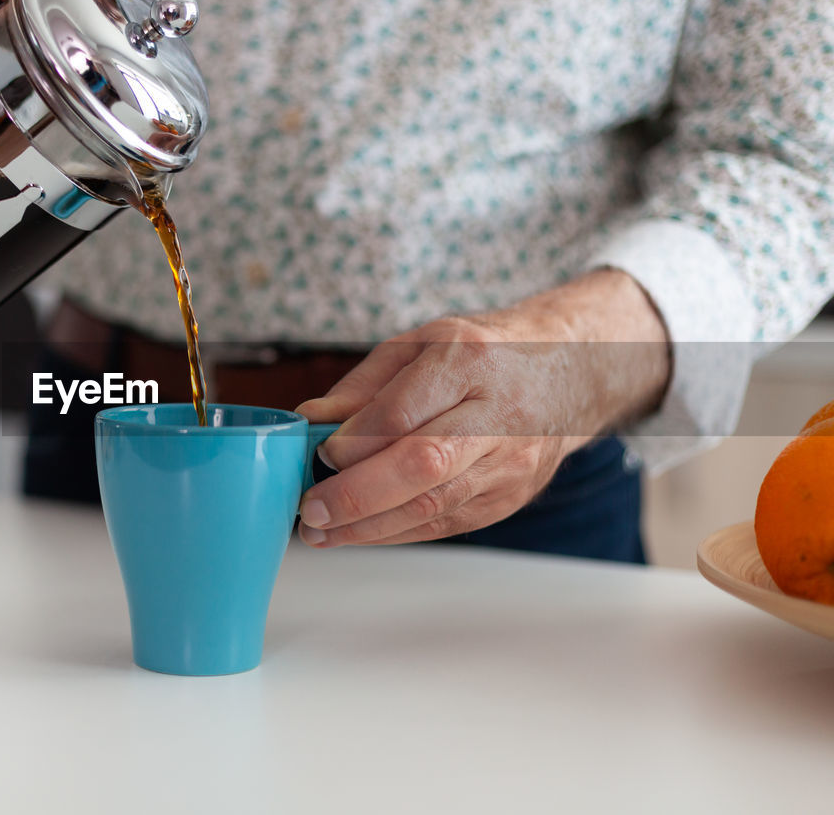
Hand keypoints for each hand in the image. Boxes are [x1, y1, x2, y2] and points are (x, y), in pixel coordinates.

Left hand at [294, 270, 670, 547]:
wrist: (568, 372)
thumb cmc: (481, 354)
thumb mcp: (419, 345)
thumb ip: (363, 386)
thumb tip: (311, 421)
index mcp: (468, 361)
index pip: (403, 412)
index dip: (354, 441)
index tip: (319, 453)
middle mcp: (495, 413)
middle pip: (423, 465)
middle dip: (357, 495)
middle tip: (310, 511)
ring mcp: (509, 462)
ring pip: (434, 505)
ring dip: (368, 527)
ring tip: (319, 533)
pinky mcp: (510, 497)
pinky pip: (446, 524)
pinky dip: (396, 532)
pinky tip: (359, 533)